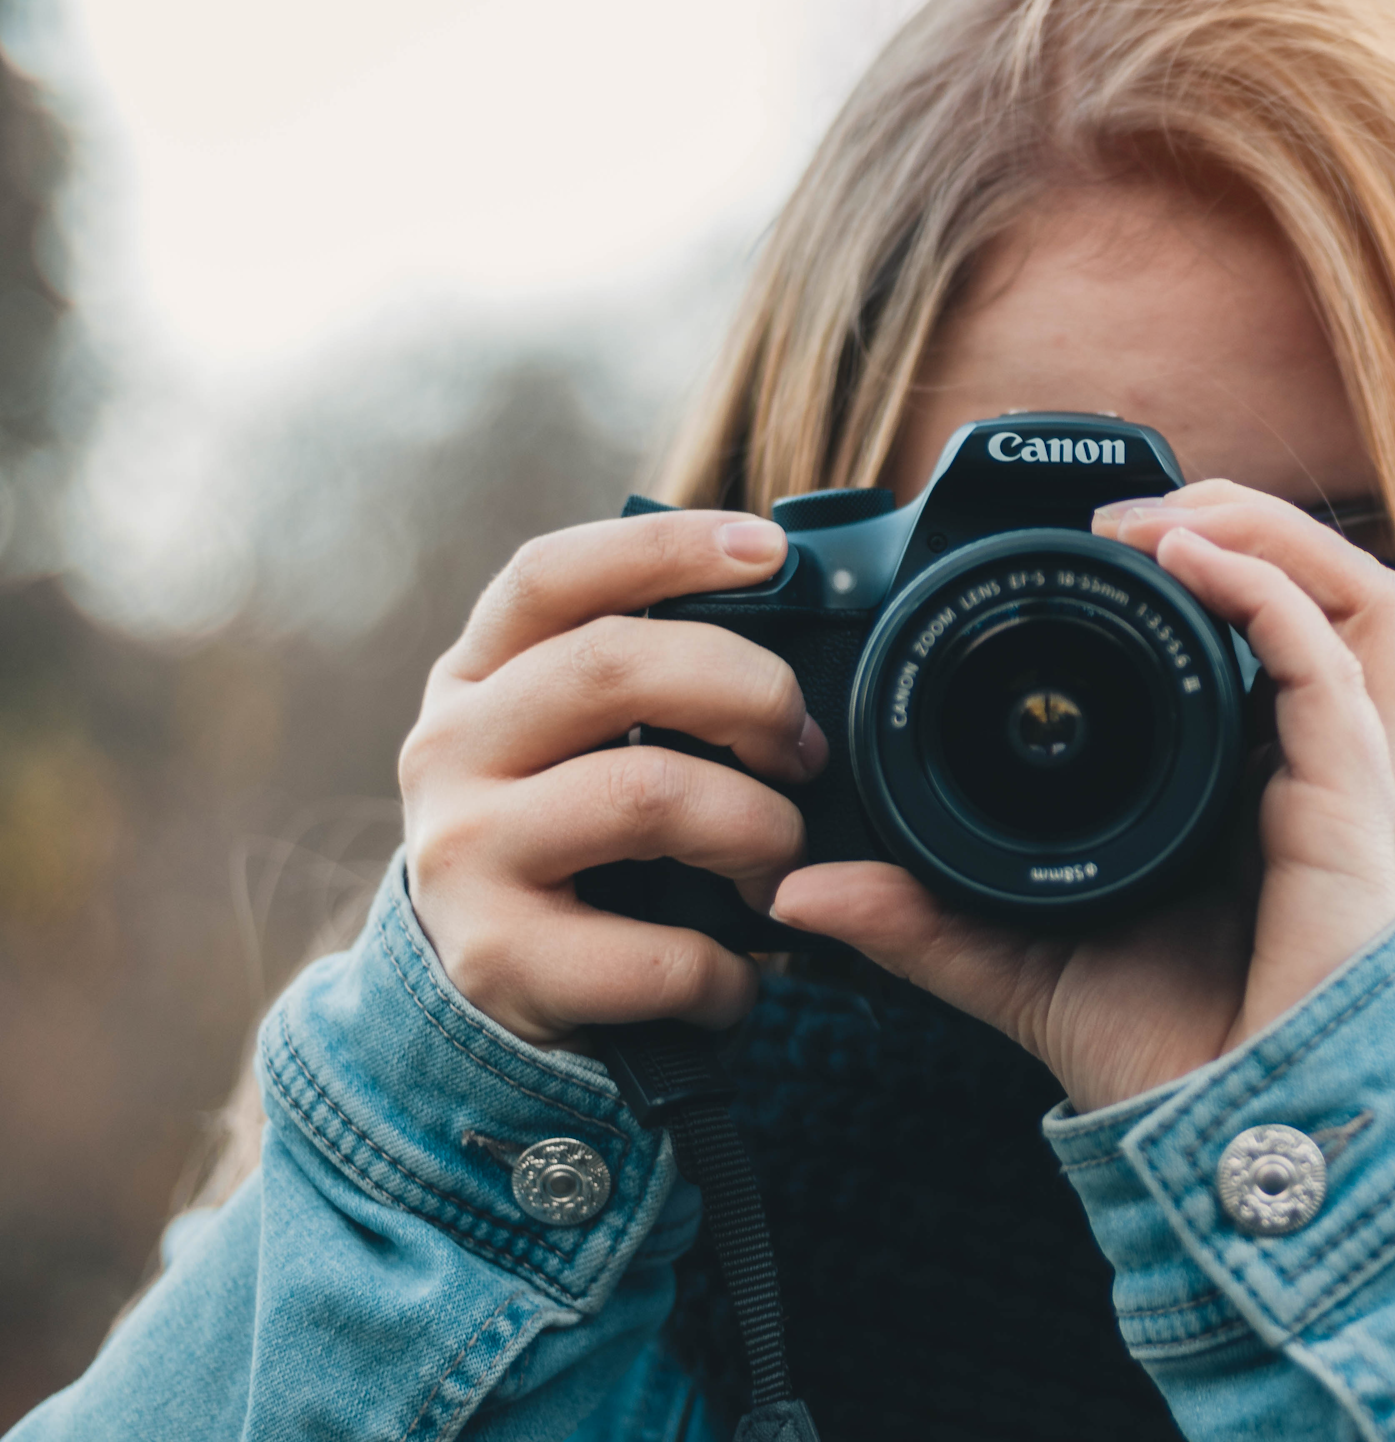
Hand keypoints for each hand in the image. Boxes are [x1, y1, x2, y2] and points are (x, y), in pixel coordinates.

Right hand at [398, 511, 825, 1048]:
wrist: (481, 986)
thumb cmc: (571, 832)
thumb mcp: (577, 734)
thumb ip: (650, 667)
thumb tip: (791, 600)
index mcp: (477, 673)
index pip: (553, 576)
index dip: (665, 547)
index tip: (770, 551)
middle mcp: (451, 748)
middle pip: (615, 665)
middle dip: (751, 694)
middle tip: (805, 751)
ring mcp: (464, 853)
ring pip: (649, 795)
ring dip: (759, 831)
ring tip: (778, 864)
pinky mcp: (499, 959)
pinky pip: (659, 950)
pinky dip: (727, 969)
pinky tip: (736, 975)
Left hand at [767, 479, 1394, 1111]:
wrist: (1243, 1140)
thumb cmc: (1171, 1060)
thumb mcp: (1020, 962)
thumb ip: (923, 920)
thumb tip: (799, 895)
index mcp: (1268, 789)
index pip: (1278, 644)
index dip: (1215, 572)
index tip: (1096, 547)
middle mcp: (1328, 771)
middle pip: (1340, 593)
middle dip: (1250, 523)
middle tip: (1131, 513)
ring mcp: (1358, 782)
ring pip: (1370, 597)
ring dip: (1271, 531)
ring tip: (1168, 514)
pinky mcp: (1362, 803)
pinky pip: (1338, 658)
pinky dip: (1268, 586)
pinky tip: (1189, 558)